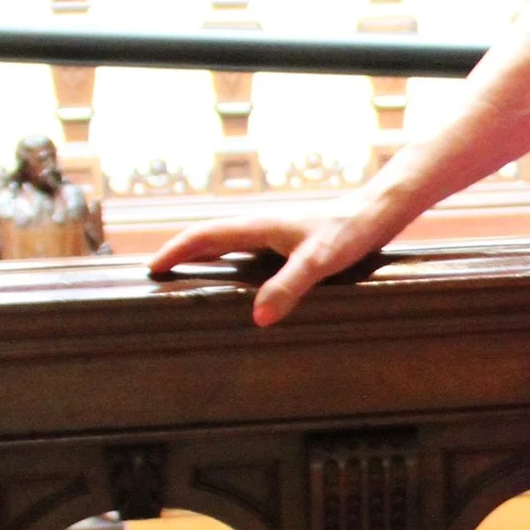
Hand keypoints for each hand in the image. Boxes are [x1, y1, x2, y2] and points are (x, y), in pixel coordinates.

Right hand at [149, 203, 384, 329]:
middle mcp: (263, 225)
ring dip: (205, 255)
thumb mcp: (318, 262)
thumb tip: (257, 318)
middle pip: (211, 237)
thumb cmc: (349, 231)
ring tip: (189, 275)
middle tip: (160, 273)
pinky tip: (241, 277)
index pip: (205, 235)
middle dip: (183, 252)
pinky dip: (231, 259)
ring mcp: (276, 231)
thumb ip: (288, 287)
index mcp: (259, 226)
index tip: (152, 267)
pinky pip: (249, 249)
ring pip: (229, 241)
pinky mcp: (292, 239)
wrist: (378, 212)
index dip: (176, 250)